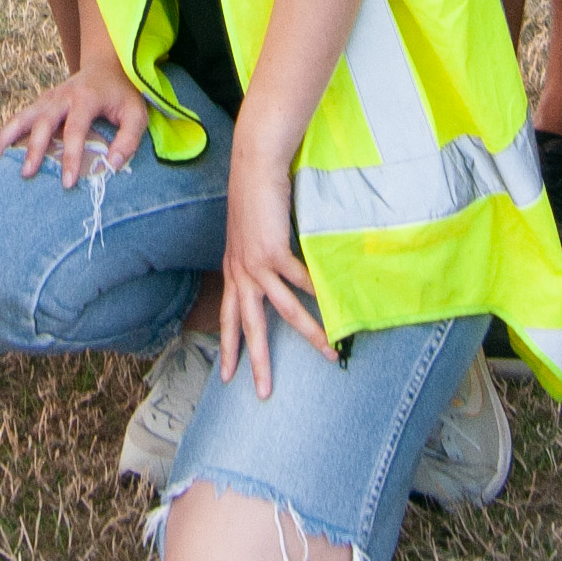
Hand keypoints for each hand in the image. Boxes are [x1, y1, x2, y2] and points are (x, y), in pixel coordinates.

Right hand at [0, 64, 147, 186]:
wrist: (107, 65)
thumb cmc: (122, 94)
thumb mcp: (136, 114)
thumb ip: (129, 139)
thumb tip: (112, 165)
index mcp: (86, 98)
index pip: (75, 129)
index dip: (70, 156)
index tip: (67, 182)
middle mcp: (62, 96)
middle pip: (43, 121)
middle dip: (34, 148)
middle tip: (27, 174)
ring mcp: (48, 99)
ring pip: (22, 117)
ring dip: (4, 138)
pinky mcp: (41, 104)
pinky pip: (19, 119)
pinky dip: (4, 135)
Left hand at [214, 159, 329, 401]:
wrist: (253, 168)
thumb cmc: (255, 195)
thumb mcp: (250, 233)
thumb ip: (259, 255)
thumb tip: (275, 268)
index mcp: (233, 271)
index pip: (228, 317)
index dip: (228, 347)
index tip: (228, 376)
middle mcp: (240, 273)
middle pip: (249, 327)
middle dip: (257, 362)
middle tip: (264, 393)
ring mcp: (255, 265)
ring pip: (283, 311)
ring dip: (308, 334)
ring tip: (327, 353)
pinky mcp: (273, 252)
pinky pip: (301, 281)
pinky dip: (319, 295)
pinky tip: (334, 306)